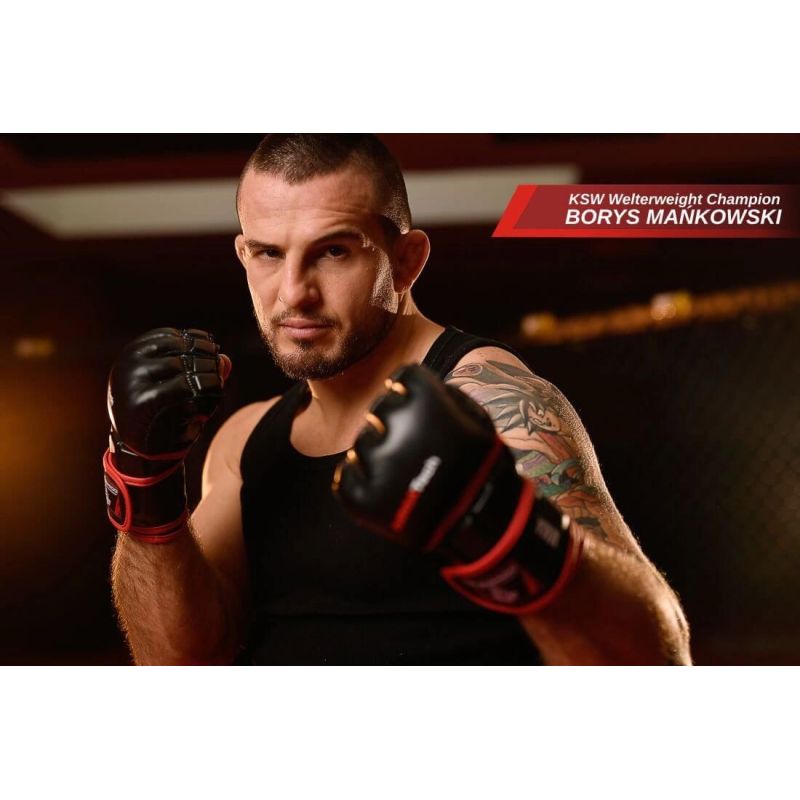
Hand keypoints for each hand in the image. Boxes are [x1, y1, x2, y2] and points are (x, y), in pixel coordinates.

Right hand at [103, 328, 230, 541]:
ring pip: (189, 368)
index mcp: (134, 352)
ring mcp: (134, 381)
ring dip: (209, 382)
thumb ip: (203, 370)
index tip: (215, 361)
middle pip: (186, 351)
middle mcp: (131, 362)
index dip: (201, 345)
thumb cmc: (163, 417)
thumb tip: (226, 360)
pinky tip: (205, 410)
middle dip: (209, 365)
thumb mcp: (180, 388)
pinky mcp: (144, 401)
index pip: (176, 337)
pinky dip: (203, 397)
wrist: (140, 456)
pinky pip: (186, 389)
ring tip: (210, 398)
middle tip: (217, 382)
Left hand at [333, 364, 581, 613]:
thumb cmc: (480, 463)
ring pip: (362, 446)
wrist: (481, 519)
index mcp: (424, 401)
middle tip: (416, 451)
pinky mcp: (361, 497)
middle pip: (379, 414)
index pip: (400, 382)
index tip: (422, 416)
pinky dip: (364, 482)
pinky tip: (391, 489)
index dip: (411, 398)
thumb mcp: (474, 415)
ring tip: (407, 474)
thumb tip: (405, 380)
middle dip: (395, 428)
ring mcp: (377, 464)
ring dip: (380, 456)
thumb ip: (439, 392)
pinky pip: (347, 477)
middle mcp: (396, 427)